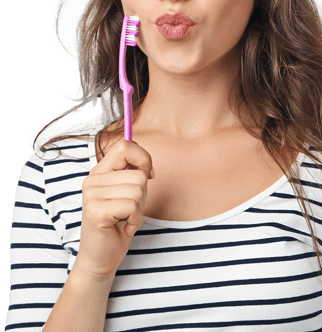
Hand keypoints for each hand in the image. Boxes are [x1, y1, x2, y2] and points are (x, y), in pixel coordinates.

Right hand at [75, 138, 153, 279]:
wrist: (101, 258)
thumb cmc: (118, 224)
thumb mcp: (128, 193)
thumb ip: (133, 173)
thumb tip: (142, 154)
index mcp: (100, 172)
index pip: (124, 146)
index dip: (143, 158)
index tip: (147, 175)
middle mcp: (93, 180)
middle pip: (138, 174)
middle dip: (143, 195)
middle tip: (128, 210)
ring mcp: (92, 195)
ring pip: (138, 190)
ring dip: (139, 210)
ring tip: (125, 219)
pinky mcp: (96, 211)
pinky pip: (132, 207)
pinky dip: (135, 221)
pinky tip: (123, 228)